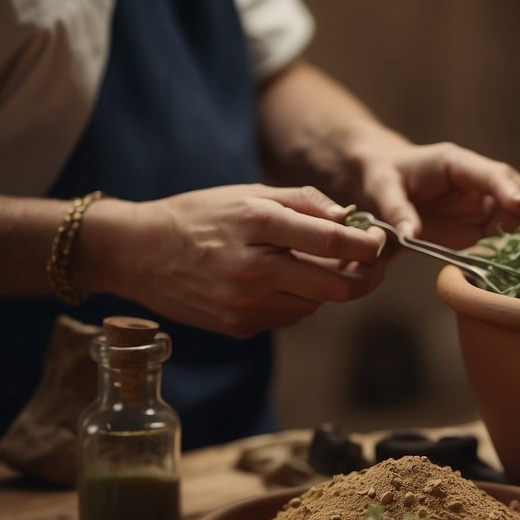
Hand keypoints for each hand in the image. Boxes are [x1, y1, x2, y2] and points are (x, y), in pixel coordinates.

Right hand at [81, 184, 387, 337]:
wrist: (137, 253)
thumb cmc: (198, 216)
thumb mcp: (249, 193)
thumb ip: (303, 202)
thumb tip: (350, 218)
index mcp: (257, 225)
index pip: (331, 240)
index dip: (366, 244)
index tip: (382, 241)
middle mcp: (254, 269)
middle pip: (335, 287)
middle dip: (364, 277)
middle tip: (372, 265)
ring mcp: (246, 304)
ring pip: (315, 304)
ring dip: (326, 287)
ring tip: (313, 265)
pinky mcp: (240, 326)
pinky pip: (289, 316)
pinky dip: (297, 300)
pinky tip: (278, 281)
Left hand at [349, 139, 519, 249]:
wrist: (383, 183)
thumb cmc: (383, 177)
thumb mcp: (381, 188)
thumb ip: (396, 209)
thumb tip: (411, 236)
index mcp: (460, 165)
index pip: (496, 174)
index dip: (511, 190)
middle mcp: (484, 186)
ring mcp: (489, 210)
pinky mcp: (487, 232)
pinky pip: (512, 246)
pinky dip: (517, 261)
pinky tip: (513, 280)